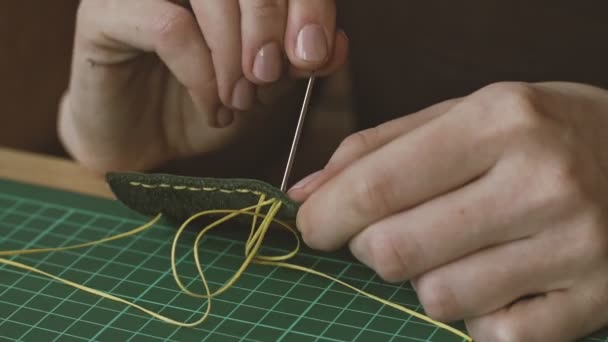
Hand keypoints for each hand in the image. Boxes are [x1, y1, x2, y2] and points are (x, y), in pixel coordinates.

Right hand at [59, 0, 346, 171]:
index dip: (309, 7)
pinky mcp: (107, 11)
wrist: (144, 142)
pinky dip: (201, 75)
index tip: (314, 55)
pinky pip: (170, 28)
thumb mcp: (264, 88)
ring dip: (235, 57)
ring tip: (238, 102)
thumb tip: (336, 45)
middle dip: (271, 32)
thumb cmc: (203, 106)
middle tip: (267, 80)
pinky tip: (211, 107)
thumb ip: (297, 63)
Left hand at [292, 82, 607, 340]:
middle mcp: (540, 184)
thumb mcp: (466, 113)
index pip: (378, 185)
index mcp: (499, 123)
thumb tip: (305, 193)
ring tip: (456, 248)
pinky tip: (498, 279)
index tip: (311, 226)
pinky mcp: (594, 301)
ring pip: (438, 299)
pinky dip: (477, 314)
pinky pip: (492, 335)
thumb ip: (379, 147)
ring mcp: (574, 249)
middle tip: (385, 233)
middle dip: (368, 248)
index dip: (327, 216)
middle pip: (396, 251)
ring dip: (425, 279)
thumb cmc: (542, 131)